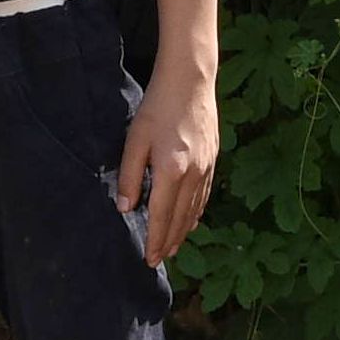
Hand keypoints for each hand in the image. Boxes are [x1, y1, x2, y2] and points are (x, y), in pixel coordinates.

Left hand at [115, 58, 220, 263]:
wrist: (190, 81)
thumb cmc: (157, 107)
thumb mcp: (134, 140)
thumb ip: (129, 175)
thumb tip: (126, 208)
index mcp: (171, 170)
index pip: (161, 215)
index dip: (155, 239)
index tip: (150, 258)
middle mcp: (193, 174)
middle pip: (180, 218)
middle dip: (169, 241)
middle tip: (160, 259)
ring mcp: (206, 167)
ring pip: (195, 209)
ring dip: (183, 231)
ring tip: (173, 246)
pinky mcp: (213, 159)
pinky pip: (204, 194)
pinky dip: (196, 212)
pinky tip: (191, 219)